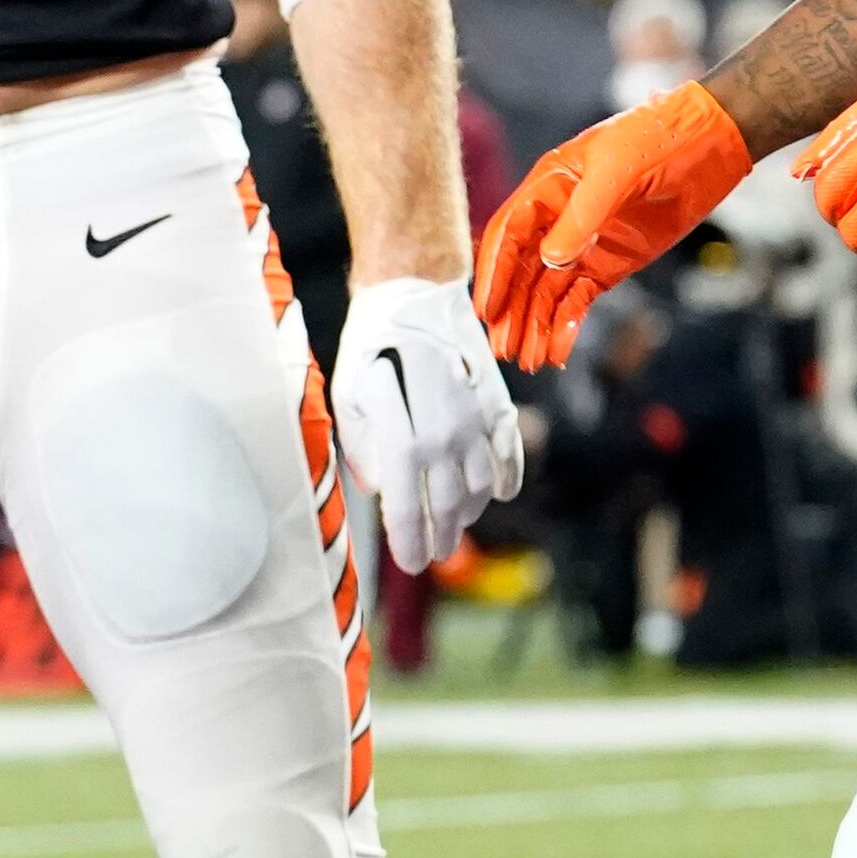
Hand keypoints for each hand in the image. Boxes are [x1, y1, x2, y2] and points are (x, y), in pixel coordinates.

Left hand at [333, 272, 526, 573]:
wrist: (413, 293)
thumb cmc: (369, 347)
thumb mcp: (347, 398)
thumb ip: (362, 450)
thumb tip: (379, 491)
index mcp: (399, 432)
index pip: (406, 506)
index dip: (409, 541)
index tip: (411, 563)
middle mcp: (442, 431)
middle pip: (446, 504)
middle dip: (439, 537)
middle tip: (433, 556)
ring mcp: (474, 418)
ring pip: (480, 486)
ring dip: (467, 513)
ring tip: (455, 527)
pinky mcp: (496, 403)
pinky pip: (509, 454)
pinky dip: (506, 480)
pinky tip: (495, 496)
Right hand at [472, 81, 753, 367]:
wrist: (711, 142)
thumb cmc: (658, 138)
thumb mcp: (618, 170)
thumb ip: (582, 216)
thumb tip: (550, 261)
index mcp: (549, 187)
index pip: (509, 235)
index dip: (494, 273)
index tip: (486, 309)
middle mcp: (558, 219)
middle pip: (522, 272)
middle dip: (511, 311)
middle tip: (502, 349)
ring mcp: (583, 245)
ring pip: (547, 292)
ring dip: (535, 325)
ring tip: (527, 360)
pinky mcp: (609, 265)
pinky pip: (579, 300)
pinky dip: (566, 326)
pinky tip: (556, 351)